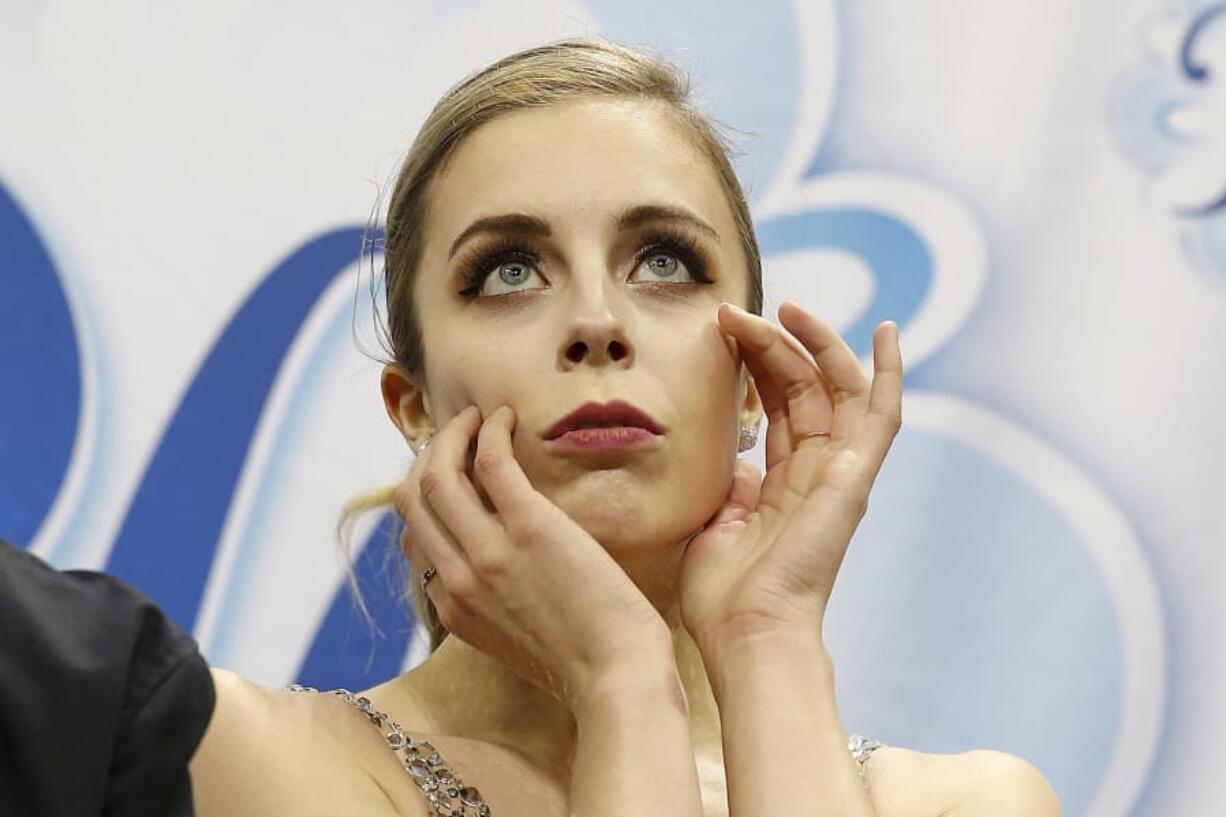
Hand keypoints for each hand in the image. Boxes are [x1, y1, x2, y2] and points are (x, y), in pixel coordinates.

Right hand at [396, 404, 672, 709]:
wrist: (616, 675)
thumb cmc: (583, 661)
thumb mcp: (513, 639)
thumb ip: (491, 603)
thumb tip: (496, 566)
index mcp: (451, 607)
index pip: (414, 538)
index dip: (426, 497)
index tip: (448, 471)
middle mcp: (456, 577)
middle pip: (412, 498)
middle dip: (428, 455)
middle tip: (455, 432)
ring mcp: (488, 551)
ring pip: (438, 474)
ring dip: (451, 433)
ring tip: (475, 416)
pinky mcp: (529, 527)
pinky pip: (491, 461)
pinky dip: (490, 431)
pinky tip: (505, 418)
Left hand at [679, 301, 902, 649]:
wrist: (747, 631)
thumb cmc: (724, 596)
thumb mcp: (714, 525)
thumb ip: (730, 488)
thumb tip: (738, 462)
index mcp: (784, 487)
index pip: (780, 408)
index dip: (756, 365)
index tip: (724, 332)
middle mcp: (818, 475)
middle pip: (805, 390)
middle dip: (773, 346)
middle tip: (736, 313)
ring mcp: (841, 474)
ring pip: (838, 390)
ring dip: (814, 344)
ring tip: (784, 307)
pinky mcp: (856, 477)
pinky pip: (882, 416)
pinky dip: (888, 372)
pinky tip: (886, 331)